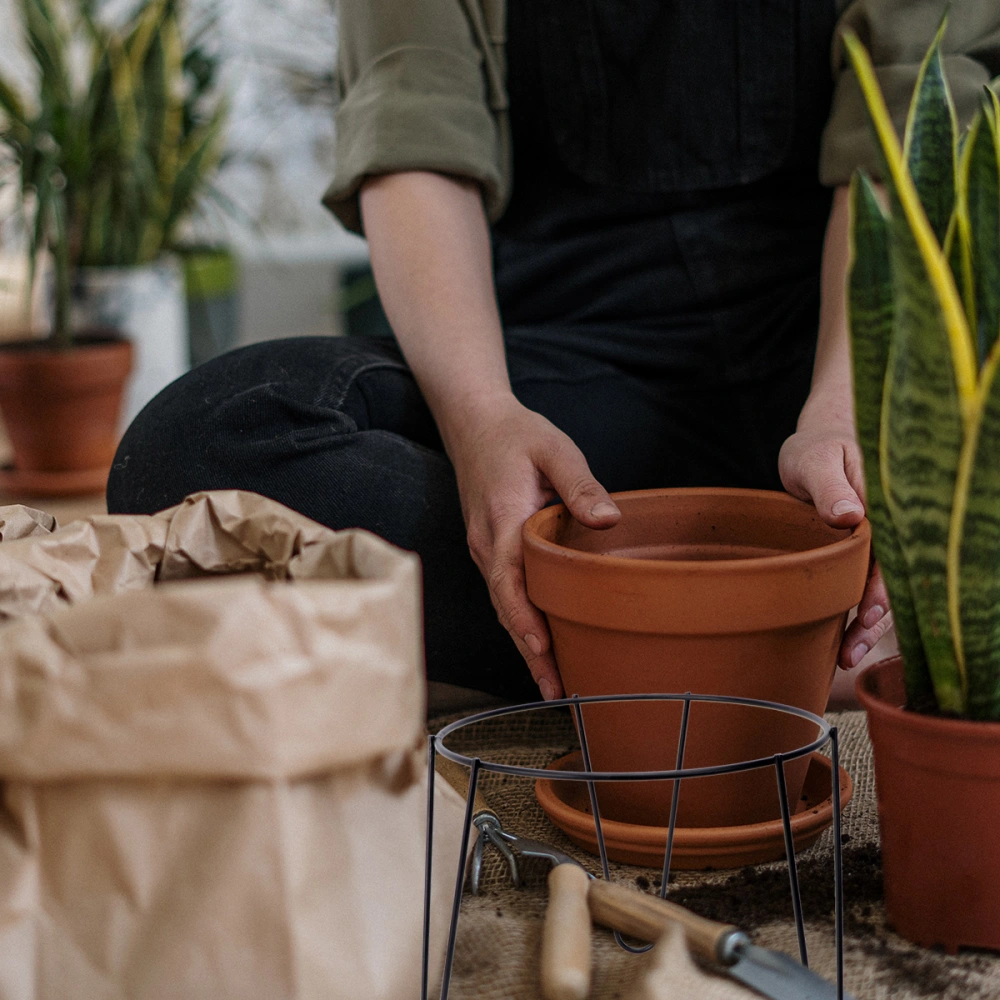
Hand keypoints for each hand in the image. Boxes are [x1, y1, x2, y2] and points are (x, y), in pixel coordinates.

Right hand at [448, 397, 619, 699]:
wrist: (473, 423)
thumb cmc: (517, 435)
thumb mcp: (554, 448)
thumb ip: (580, 484)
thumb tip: (608, 520)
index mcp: (502, 521)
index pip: (509, 582)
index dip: (524, 620)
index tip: (543, 651)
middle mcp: (487, 545)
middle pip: (505, 608)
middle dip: (529, 652)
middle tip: (558, 691)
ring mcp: (485, 550)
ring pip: (504, 606)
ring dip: (525, 644)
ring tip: (554, 683)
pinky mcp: (491, 550)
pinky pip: (505, 594)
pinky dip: (521, 622)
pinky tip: (541, 643)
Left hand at [778, 415, 892, 669]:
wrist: (816, 445)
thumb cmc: (816, 448)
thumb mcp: (816, 460)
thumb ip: (831, 486)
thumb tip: (850, 514)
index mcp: (886, 507)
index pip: (893, 554)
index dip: (883, 588)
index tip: (867, 614)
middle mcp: (889, 531)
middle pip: (892, 581)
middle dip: (875, 619)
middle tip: (852, 650)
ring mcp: (877, 546)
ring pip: (881, 591)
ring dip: (867, 626)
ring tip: (846, 657)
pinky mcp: (861, 556)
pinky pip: (865, 587)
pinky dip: (856, 614)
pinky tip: (843, 642)